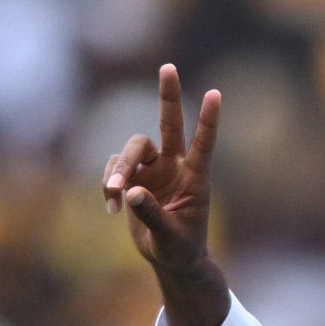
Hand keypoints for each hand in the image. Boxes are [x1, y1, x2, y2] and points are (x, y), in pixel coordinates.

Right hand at [103, 64, 220, 274]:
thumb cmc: (181, 248)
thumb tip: (130, 191)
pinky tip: (113, 207)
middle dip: (169, 95)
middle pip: (169, 123)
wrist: (171, 258)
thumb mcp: (170, 236)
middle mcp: (175, 165)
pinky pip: (115, 169)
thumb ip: (152, 214)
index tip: (215, 94)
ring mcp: (153, 169)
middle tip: (169, 67)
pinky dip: (109, 184)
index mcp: (195, 178)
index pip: (204, 144)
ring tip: (115, 195)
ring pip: (132, 150)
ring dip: (119, 169)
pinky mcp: (133, 177)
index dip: (208, 120)